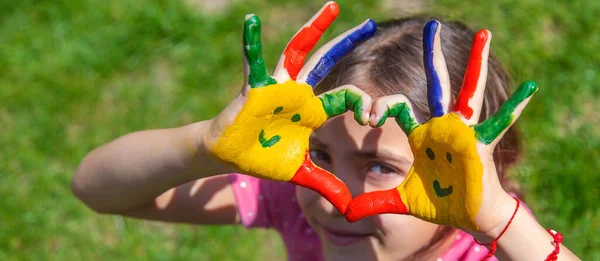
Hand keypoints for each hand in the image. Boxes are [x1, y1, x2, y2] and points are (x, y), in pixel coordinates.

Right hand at [203, 2, 375, 213]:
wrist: (230, 156)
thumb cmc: (263, 159)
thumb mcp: (300, 173)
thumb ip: (324, 184)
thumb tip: (348, 206)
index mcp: (313, 111)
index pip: (345, 97)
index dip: (362, 103)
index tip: (372, 116)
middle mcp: (299, 93)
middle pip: (326, 62)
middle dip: (345, 42)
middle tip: (367, 23)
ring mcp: (278, 87)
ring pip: (298, 53)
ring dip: (313, 30)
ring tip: (331, 8)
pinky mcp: (254, 89)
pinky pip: (252, 62)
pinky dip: (250, 43)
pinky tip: (251, 21)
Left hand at [345, 20, 536, 231]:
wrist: (470, 215)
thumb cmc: (440, 203)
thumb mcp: (402, 201)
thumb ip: (375, 202)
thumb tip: (348, 214)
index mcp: (421, 133)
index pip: (397, 106)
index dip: (381, 107)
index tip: (369, 116)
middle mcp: (442, 125)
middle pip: (436, 85)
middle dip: (433, 57)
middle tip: (431, 27)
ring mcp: (463, 131)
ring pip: (469, 92)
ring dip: (476, 64)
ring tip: (485, 34)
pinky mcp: (480, 144)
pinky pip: (499, 123)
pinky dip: (514, 107)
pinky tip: (530, 88)